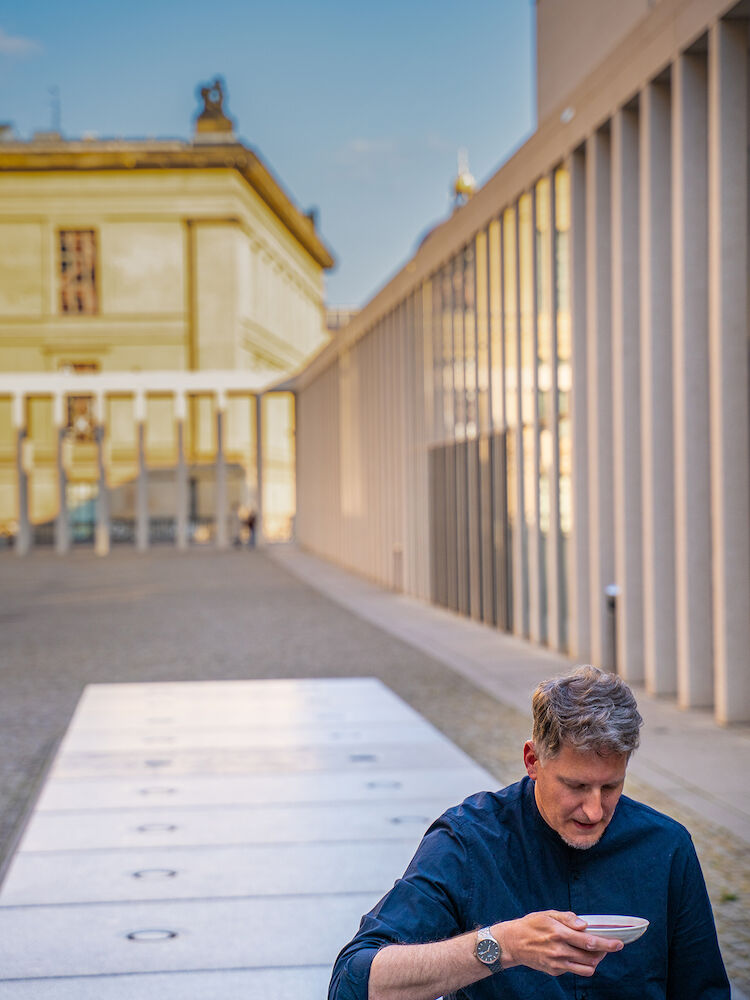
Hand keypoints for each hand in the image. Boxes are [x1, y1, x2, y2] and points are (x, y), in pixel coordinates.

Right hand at [496, 910, 623, 976]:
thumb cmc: (531, 925)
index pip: (589, 942)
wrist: (513, 942)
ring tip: (591, 952)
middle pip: (591, 957)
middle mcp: (560, 951)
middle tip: (604, 945)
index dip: (607, 944)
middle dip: (603, 952)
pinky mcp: (554, 971)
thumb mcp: (548, 914)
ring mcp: (557, 963)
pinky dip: (579, 964)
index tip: (619, 944)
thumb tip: (585, 925)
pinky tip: (573, 954)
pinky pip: (574, 970)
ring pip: (586, 969)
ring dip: (593, 961)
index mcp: (559, 933)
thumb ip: (568, 918)